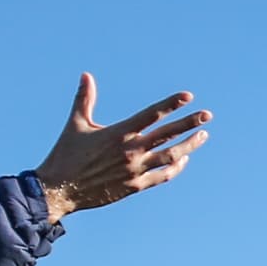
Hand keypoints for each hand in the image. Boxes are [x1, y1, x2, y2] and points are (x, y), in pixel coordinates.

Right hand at [34, 74, 210, 221]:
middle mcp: (130, 150)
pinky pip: (162, 176)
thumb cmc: (65, 155)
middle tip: (207, 115)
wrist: (59, 190)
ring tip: (203, 135)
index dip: (171, 104)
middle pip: (167, 134)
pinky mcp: (134, 187)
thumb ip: (85, 99)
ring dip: (189, 146)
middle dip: (189, 123)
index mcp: (118, 133)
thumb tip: (86, 75)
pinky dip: (175, 167)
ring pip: (170, 156)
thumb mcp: (75, 124)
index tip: (188, 96)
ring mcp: (135, 170)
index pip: (151, 114)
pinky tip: (184, 159)